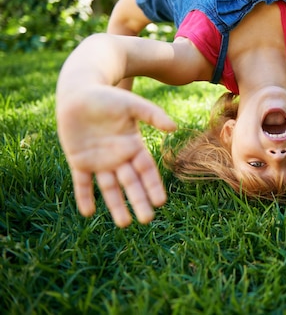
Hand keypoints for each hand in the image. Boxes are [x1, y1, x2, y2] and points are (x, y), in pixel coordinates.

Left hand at [56, 85, 176, 226]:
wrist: (78, 92)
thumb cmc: (108, 97)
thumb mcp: (132, 104)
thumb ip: (153, 115)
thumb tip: (174, 128)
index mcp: (133, 145)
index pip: (146, 170)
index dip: (153, 185)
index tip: (160, 202)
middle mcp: (118, 157)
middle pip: (131, 183)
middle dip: (139, 201)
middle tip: (146, 220)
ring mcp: (98, 161)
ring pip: (109, 187)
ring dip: (116, 205)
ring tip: (124, 224)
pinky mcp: (79, 161)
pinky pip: (82, 183)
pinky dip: (85, 196)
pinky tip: (88, 212)